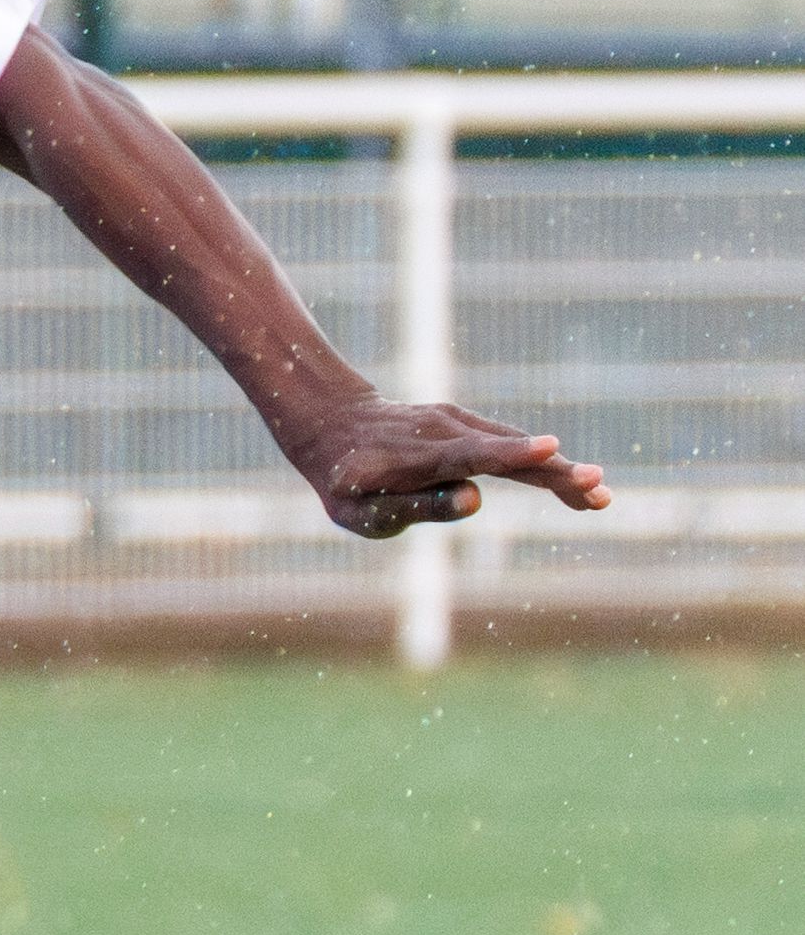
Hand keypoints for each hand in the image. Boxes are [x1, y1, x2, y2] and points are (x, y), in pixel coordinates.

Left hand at [280, 395, 609, 541]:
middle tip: (598, 488)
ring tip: (600, 497)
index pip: (469, 456)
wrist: (334, 424)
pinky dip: (542, 463)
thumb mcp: (363, 510)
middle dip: (553, 472)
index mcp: (415, 458)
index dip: (511, 455)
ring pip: (515, 449)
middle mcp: (442, 433)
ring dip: (559, 472)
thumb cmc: (345, 480)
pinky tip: (575, 484)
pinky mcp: (469, 426)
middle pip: (505, 453)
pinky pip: (510, 446)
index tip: (550, 450)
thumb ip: (415, 507)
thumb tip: (474, 500)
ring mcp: (458, 424)